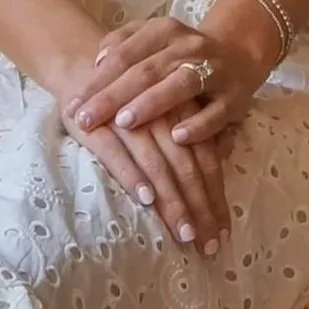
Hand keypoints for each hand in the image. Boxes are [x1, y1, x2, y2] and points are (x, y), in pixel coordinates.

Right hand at [49, 39, 230, 256]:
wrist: (82, 63)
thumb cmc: (134, 91)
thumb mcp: (168, 104)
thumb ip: (193, 128)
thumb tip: (226, 154)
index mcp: (182, 112)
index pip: (206, 158)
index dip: (215, 195)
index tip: (223, 232)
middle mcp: (162, 116)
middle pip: (187, 166)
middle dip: (199, 208)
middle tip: (208, 245)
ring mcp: (130, 121)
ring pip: (158, 165)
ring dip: (173, 202)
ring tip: (184, 233)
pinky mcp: (98, 126)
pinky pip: (118, 155)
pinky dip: (134, 176)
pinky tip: (147, 198)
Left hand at [68, 12, 270, 151]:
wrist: (240, 51)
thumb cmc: (182, 53)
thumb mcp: (153, 39)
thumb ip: (123, 44)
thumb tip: (96, 60)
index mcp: (165, 31)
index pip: (125, 54)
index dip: (98, 80)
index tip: (72, 104)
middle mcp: (189, 47)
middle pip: (146, 71)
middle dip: (113, 96)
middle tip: (86, 119)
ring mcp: (214, 71)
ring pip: (180, 85)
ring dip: (151, 103)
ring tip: (124, 121)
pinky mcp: (234, 97)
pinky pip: (215, 113)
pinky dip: (198, 125)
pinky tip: (177, 138)